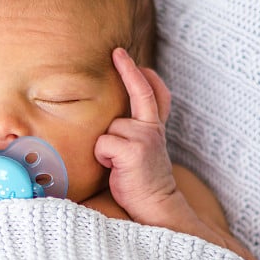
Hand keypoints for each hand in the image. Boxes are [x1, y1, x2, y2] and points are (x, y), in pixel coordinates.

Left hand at [94, 48, 175, 223]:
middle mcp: (152, 128)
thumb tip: (111, 123)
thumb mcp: (142, 153)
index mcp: (154, 128)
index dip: (141, 74)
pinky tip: (115, 170)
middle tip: (116, 52)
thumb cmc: (140, 182)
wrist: (156, 207)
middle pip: (138, 94)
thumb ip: (133, 134)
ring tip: (117, 166)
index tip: (124, 55)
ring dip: (106, 147)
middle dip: (127, 71)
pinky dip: (103, 158)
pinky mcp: (134, 150)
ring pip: (109, 128)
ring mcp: (145, 137)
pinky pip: (104, 143)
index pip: (153, 94)